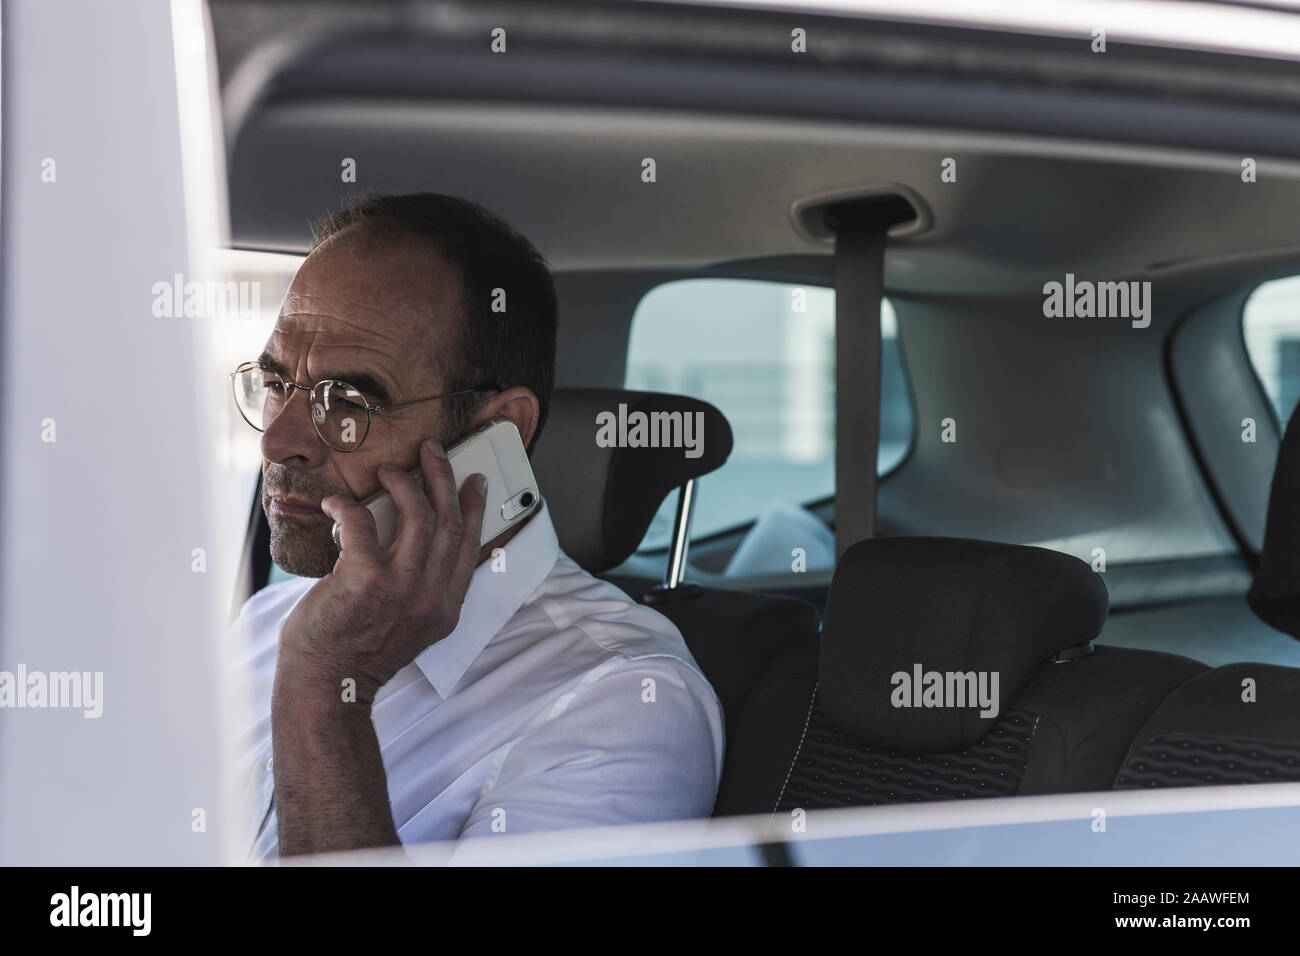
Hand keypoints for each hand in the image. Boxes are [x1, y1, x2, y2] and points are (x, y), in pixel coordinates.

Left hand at [276, 437, 488, 704]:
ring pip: (419, 514)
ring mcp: (400, 586)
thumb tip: (415, 540)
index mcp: (445, 608)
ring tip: (389, 470)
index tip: (473, 481)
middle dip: (443, 477)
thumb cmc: (357, 654)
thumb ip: (422, 590)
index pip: (469, 545)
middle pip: (449, 520)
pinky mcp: (364, 577)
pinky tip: (334, 503)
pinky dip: (346, 506)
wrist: (326, 685)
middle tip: (432, 453)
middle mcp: (430, 596)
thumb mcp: (410, 627)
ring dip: (404, 482)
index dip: (474, 507)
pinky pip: (363, 521)